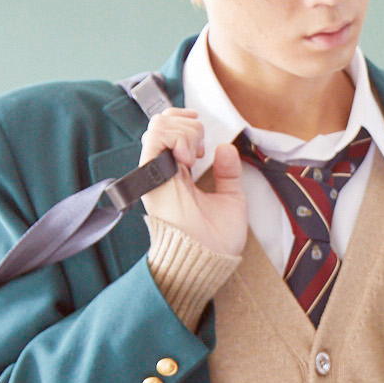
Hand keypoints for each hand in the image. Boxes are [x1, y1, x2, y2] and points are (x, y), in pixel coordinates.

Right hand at [139, 108, 247, 257]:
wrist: (208, 259)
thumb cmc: (218, 239)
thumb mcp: (231, 197)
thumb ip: (228, 173)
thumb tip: (224, 147)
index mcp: (179, 176)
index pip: (170, 133)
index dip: (187, 124)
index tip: (205, 143)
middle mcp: (164, 172)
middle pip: (161, 123)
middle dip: (187, 124)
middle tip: (201, 149)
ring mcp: (157, 174)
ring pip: (157, 127)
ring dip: (184, 131)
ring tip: (195, 155)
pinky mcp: (152, 178)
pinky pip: (154, 139)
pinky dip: (177, 137)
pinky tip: (189, 158)